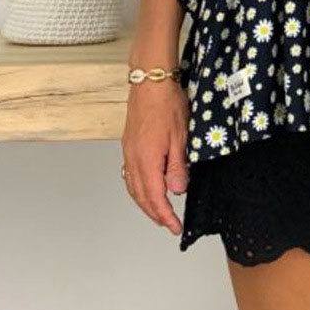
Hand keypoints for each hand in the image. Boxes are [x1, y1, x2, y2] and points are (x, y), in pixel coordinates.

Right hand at [121, 79, 189, 235]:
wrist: (150, 82)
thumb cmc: (167, 104)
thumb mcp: (181, 137)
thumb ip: (177, 166)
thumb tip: (177, 191)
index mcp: (147, 161)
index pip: (155, 198)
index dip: (165, 216)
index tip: (175, 227)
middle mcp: (133, 160)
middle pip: (141, 197)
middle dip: (155, 214)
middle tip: (169, 223)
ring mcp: (128, 153)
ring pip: (133, 188)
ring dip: (145, 203)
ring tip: (159, 211)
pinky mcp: (128, 145)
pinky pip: (130, 175)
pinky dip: (138, 189)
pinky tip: (146, 188)